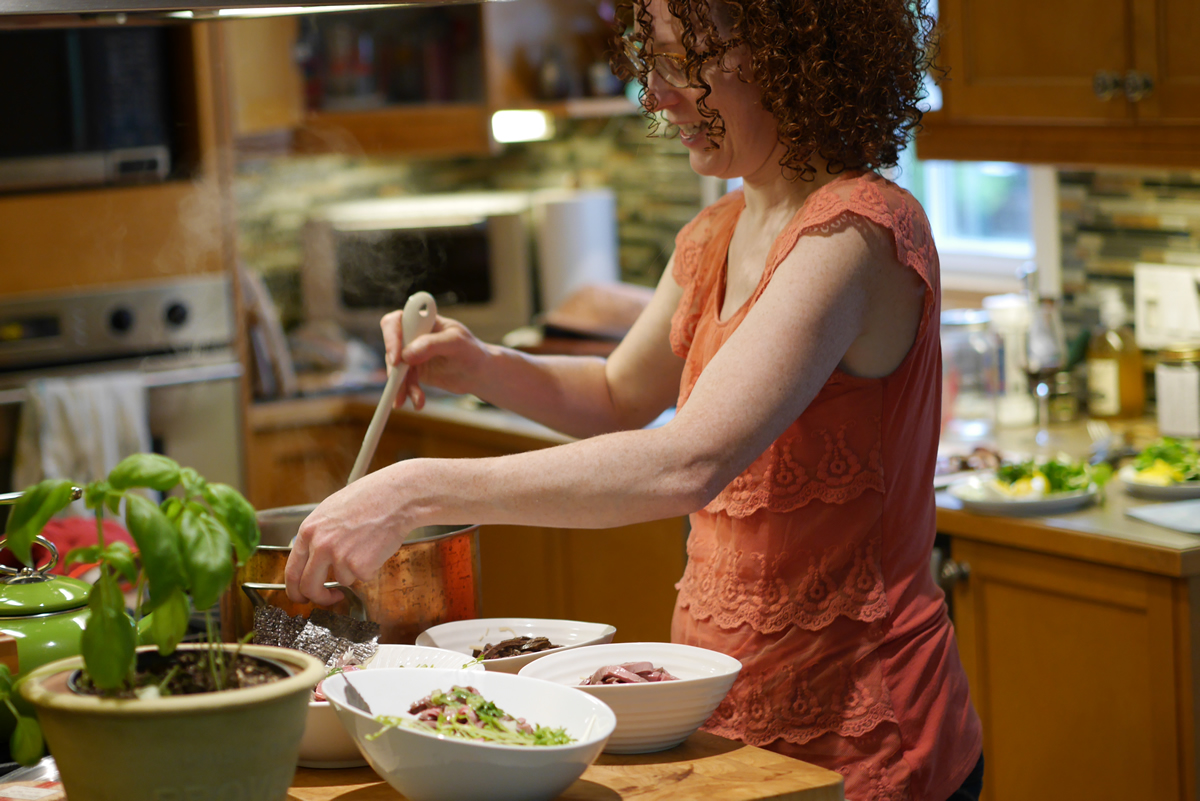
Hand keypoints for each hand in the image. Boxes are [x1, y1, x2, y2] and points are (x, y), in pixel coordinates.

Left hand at [283, 469, 410, 605]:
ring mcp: (339, 557)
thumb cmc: (368, 498)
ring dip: (355, 571)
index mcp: (308, 531)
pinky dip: (371, 567)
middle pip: (309, 587)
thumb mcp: (330, 511)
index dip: (295, 589)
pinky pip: (363, 577)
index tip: (303, 596)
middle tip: (329, 599)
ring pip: (342, 580)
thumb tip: (313, 559)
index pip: (291, 571)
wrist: (395, 497)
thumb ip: (318, 536)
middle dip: (319, 598)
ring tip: (367, 546)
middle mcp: (319, 545)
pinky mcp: (359, 566)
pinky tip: (376, 547)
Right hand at [380, 311, 491, 408]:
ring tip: (417, 400)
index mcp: (423, 320)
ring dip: (402, 386)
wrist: (479, 373)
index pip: (396, 321)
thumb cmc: (472, 351)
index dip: (391, 337)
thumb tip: (406, 355)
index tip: (397, 357)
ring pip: (395, 369)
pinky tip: (418, 403)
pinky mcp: (413, 371)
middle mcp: (413, 335)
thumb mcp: (456, 343)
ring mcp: (411, 353)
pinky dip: (408, 393)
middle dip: (394, 368)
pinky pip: (403, 382)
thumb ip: (432, 345)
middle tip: (397, 383)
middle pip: (391, 347)